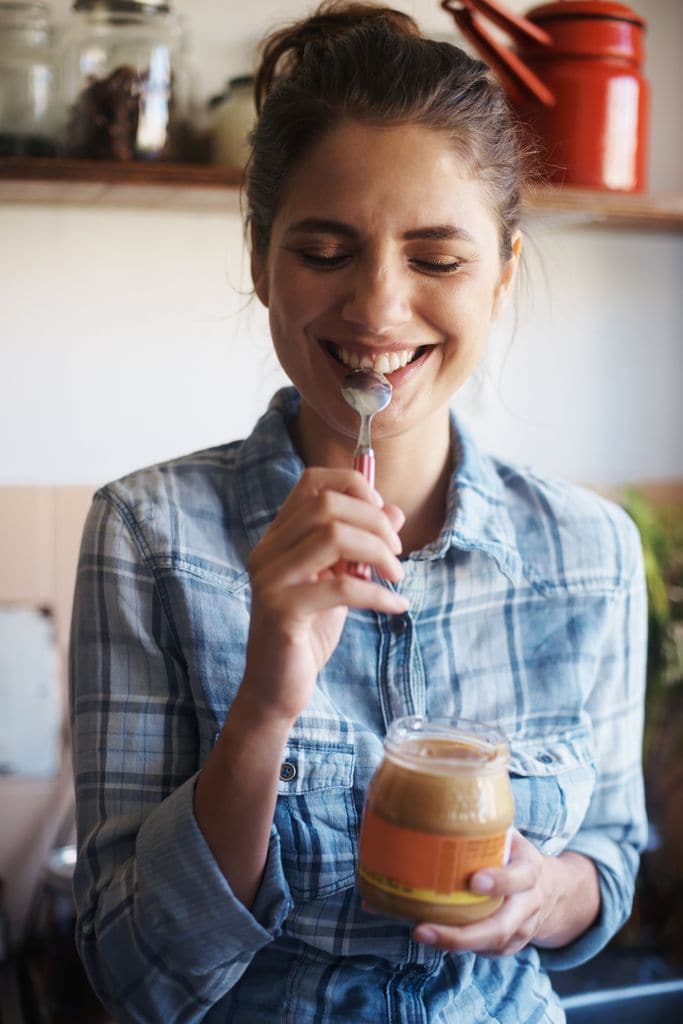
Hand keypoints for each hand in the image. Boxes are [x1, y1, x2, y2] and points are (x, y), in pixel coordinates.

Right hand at [243, 467, 407, 722]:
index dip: (354, 486)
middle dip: (374, 522)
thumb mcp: (339, 581)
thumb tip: (395, 511)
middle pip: (326, 505)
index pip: (311, 482)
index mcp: (278, 537)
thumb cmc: (308, 632)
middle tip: (396, 552)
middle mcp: (267, 550)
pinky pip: (340, 587)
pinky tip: (397, 605)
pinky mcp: (281, 610)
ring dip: (377, 551)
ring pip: (332, 535)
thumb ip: (360, 546)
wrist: (276, 689)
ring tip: (396, 576)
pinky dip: (378, 593)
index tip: (383, 514)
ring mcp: (270, 579)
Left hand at [412, 831, 559, 956]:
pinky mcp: (507, 947)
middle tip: (422, 928)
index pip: (520, 877)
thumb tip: (439, 792)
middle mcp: (528, 905)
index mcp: (530, 870)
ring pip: (490, 945)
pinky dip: (456, 946)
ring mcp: (520, 930)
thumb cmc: (515, 855)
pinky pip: (483, 952)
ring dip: (452, 943)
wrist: (551, 891)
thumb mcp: (510, 835)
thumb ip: (485, 821)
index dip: (500, 881)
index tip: (474, 880)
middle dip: (462, 933)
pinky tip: (429, 934)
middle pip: (501, 927)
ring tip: (419, 932)